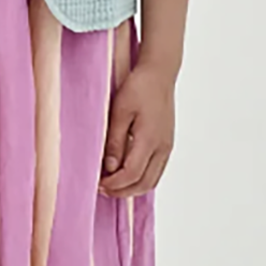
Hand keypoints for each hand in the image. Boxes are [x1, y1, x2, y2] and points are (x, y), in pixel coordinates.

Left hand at [99, 60, 174, 196]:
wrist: (160, 74)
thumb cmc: (139, 88)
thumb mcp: (120, 111)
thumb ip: (115, 141)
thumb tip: (110, 167)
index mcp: (150, 139)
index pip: (132, 174)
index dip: (114, 184)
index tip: (98, 183)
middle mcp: (162, 147)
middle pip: (144, 183)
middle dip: (122, 191)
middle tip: (102, 189)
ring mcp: (167, 146)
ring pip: (152, 180)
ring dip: (133, 187)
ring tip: (112, 184)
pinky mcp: (167, 144)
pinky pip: (156, 171)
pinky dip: (142, 179)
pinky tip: (126, 174)